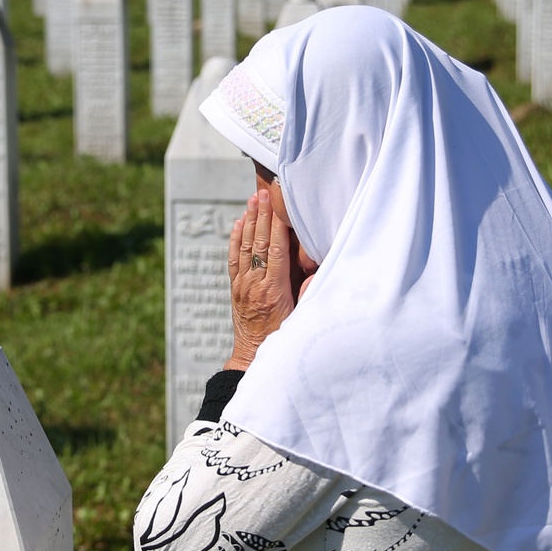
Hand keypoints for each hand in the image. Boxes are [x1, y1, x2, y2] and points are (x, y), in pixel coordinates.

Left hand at [226, 188, 295, 369]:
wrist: (253, 357)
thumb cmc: (283, 339)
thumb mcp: (300, 319)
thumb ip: (307, 294)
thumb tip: (317, 270)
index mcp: (274, 291)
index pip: (275, 251)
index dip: (276, 226)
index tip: (279, 205)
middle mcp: (255, 285)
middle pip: (258, 244)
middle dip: (262, 216)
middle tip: (263, 193)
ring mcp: (242, 286)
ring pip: (244, 248)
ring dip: (249, 221)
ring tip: (252, 200)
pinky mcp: (235, 289)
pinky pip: (234, 260)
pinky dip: (235, 239)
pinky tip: (238, 223)